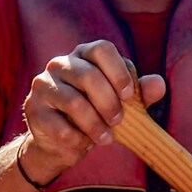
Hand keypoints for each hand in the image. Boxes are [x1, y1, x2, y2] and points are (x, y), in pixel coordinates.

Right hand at [20, 39, 166, 182]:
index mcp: (84, 55)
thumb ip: (141, 93)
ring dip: (95, 125)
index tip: (129, 95)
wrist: (61, 141)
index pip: (102, 49)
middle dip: (109, 103)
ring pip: (74, 102)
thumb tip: (158, 84)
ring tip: (106, 138)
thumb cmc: (96, 114)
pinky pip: (60, 126)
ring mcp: (44, 85)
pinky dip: (78, 139)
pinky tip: (83, 143)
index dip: (118, 71)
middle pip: (88, 76)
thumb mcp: (121, 103)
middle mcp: (60, 64)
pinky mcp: (33, 108)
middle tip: (119, 122)